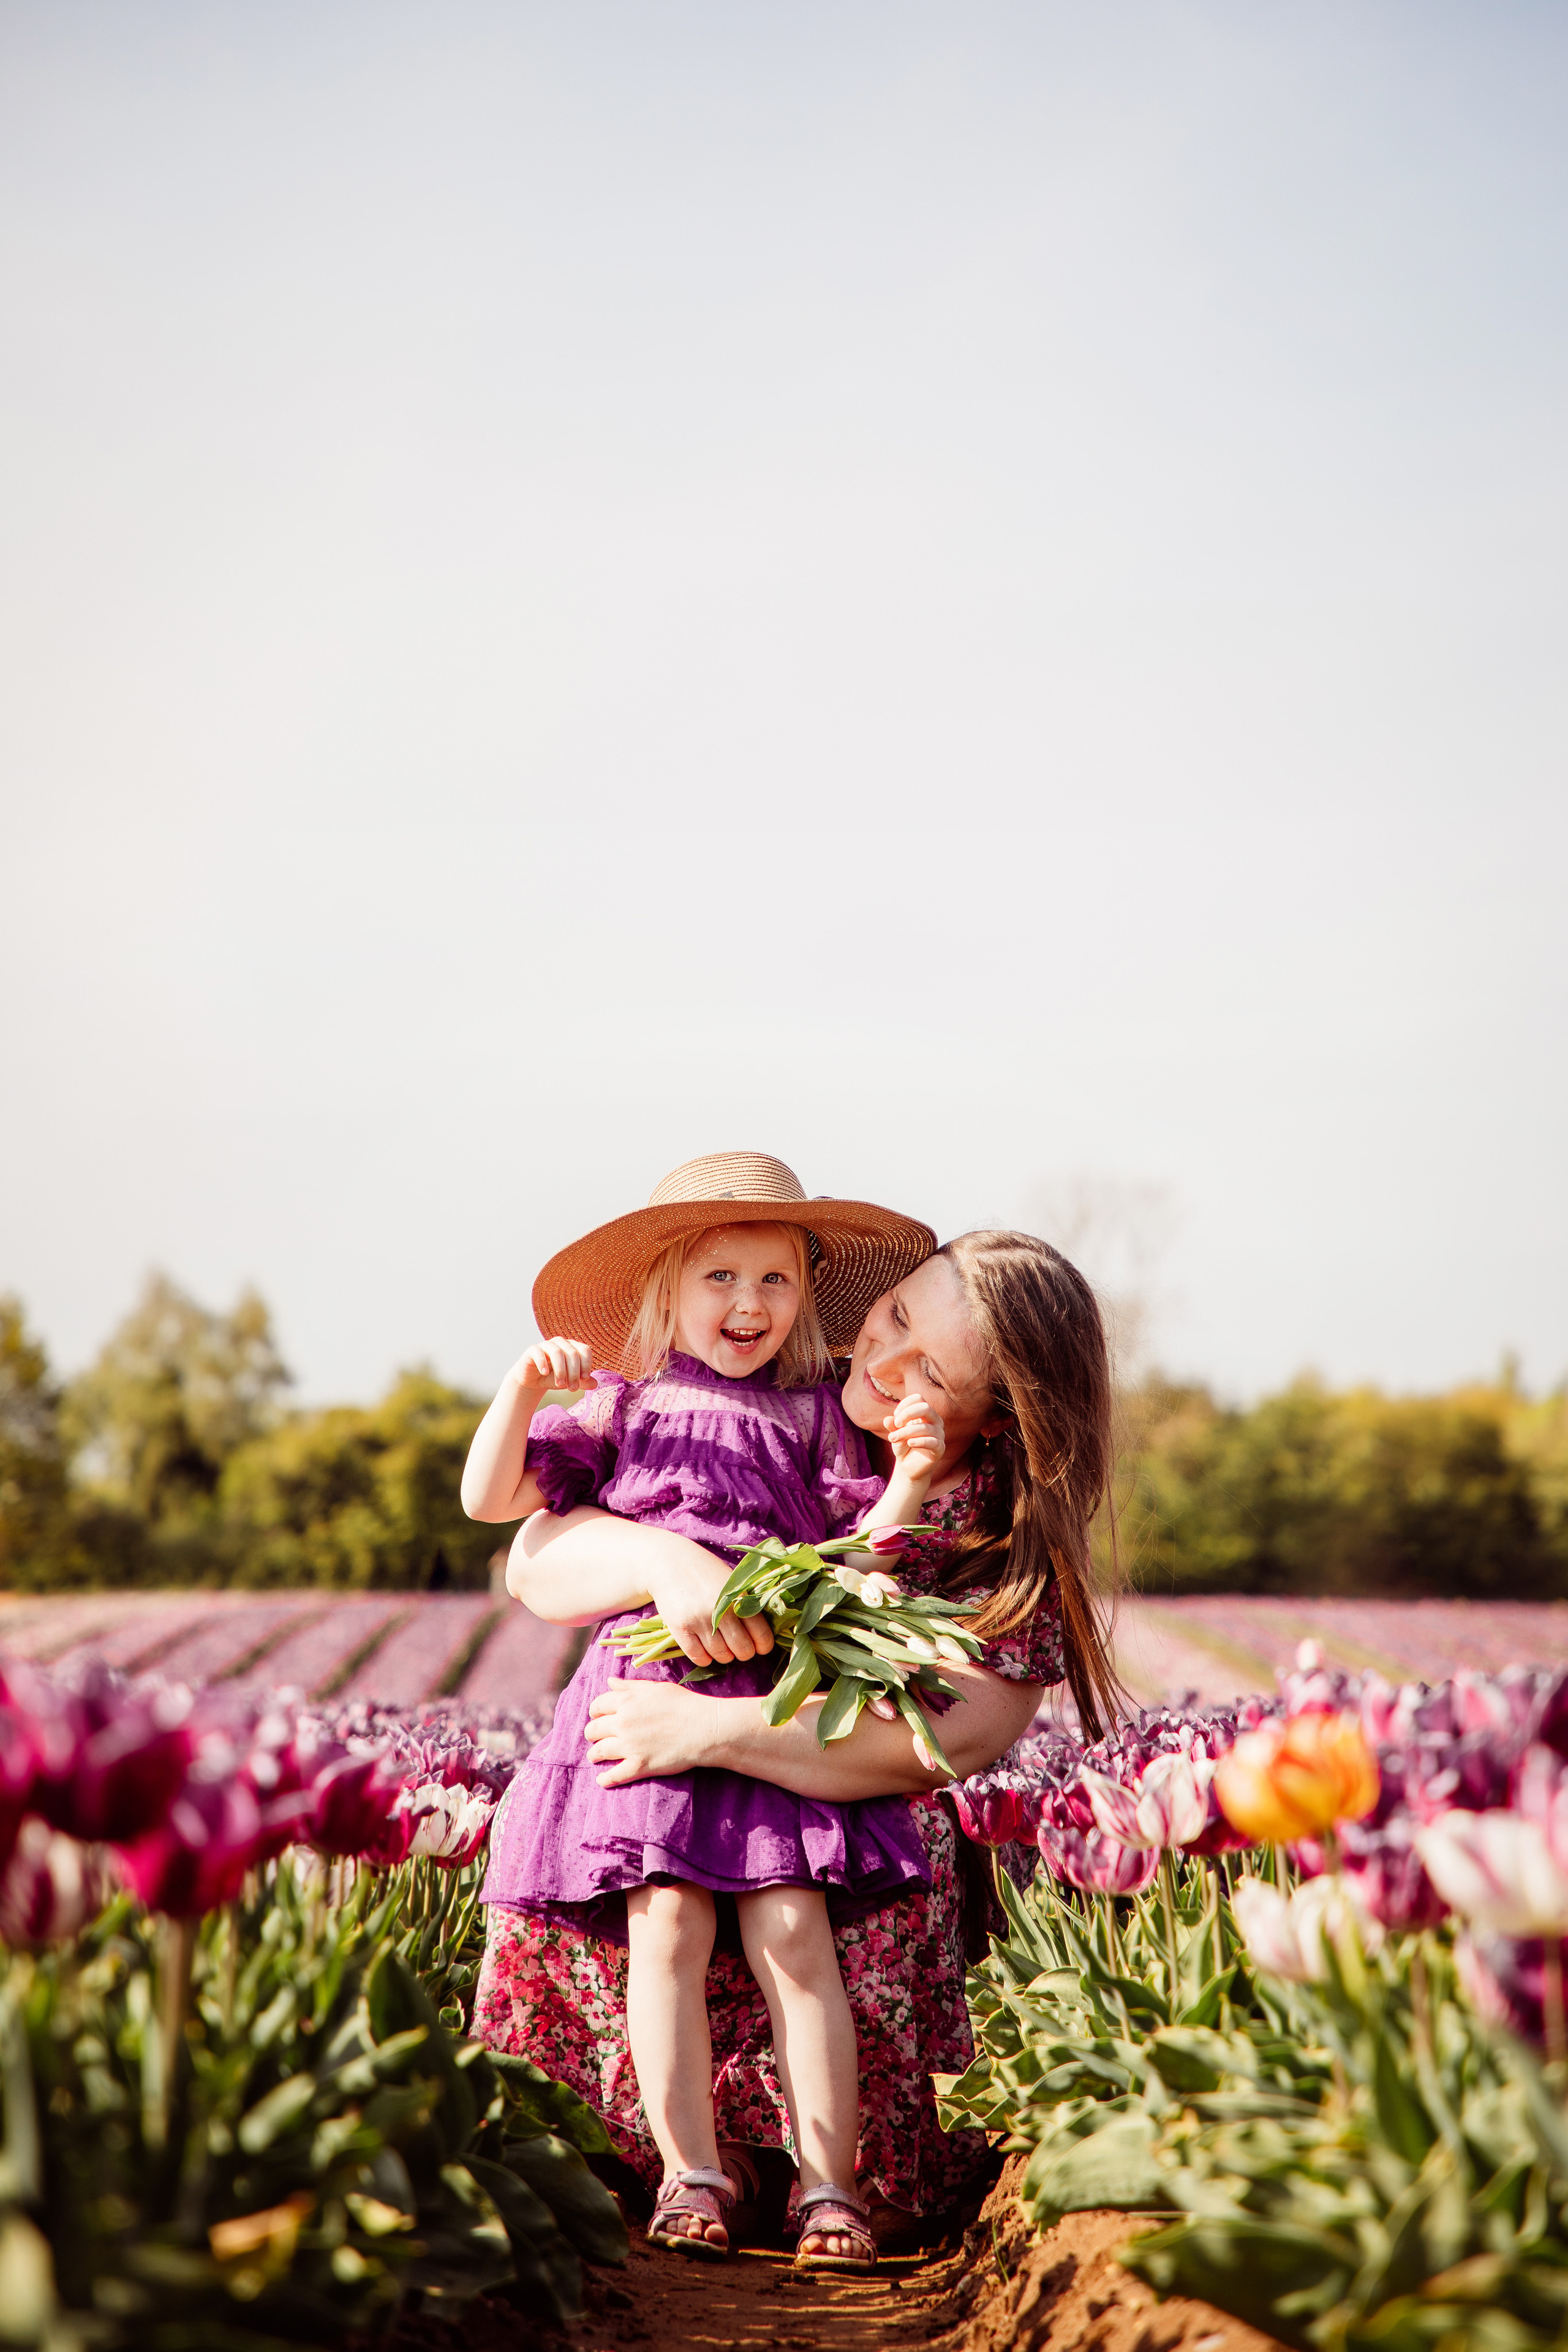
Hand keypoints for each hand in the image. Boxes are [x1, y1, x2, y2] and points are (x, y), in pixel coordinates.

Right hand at [513, 1337, 597, 1398]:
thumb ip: (583, 1382)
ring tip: (560, 1384)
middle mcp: (561, 1343)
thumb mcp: (569, 1382)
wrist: (533, 1381)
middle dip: (573, 1373)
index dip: (586, 1364)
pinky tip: (544, 1373)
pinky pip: (538, 1352)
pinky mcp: (532, 1350)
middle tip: (572, 1388)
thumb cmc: (554, 1378)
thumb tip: (595, 1384)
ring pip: (557, 1352)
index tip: (584, 1379)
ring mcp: (546, 1345)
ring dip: (560, 1370)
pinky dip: (542, 1363)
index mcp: (573, 1347)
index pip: (584, 1350)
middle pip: (572, 1353)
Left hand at [586, 1681, 713, 1784]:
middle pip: (594, 1729)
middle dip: (592, 1733)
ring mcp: (629, 1746)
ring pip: (599, 1752)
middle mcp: (623, 1723)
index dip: (595, 1711)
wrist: (705, 1728)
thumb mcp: (656, 1688)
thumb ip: (630, 1686)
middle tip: (595, 1737)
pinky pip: (614, 1775)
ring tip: (595, 1756)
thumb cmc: (684, 1704)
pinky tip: (602, 1780)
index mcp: (626, 1701)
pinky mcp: (639, 1766)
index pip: (598, 1706)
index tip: (597, 1716)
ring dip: (594, 1755)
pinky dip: (605, 1779)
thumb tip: (610, 1681)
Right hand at [646, 1552, 775, 1669]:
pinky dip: (705, 1658)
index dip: (763, 1646)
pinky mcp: (680, 1629)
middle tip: (739, 1646)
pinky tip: (705, 1648)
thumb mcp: (732, 1582)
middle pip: (743, 1650)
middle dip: (744, 1652)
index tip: (760, 1647)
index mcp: (738, 1598)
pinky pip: (699, 1657)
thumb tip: (763, 1635)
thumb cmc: (706, 1572)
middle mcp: (721, 1611)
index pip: (761, 1634)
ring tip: (721, 1644)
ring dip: (724, 1655)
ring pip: (721, 1656)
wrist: (670, 1562)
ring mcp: (699, 1621)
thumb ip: (747, 1605)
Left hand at [885, 1392, 943, 1478]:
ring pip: (925, 1427)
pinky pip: (933, 1442)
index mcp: (925, 1414)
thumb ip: (892, 1426)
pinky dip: (919, 1441)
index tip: (895, 1417)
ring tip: (893, 1438)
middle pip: (925, 1407)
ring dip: (906, 1432)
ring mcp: (939, 1434)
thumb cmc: (903, 1446)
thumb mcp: (895, 1434)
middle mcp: (935, 1421)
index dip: (905, 1405)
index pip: (918, 1398)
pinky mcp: (940, 1449)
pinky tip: (910, 1443)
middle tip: (896, 1424)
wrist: (908, 1467)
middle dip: (907, 1414)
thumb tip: (887, 1419)